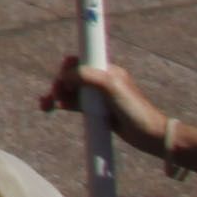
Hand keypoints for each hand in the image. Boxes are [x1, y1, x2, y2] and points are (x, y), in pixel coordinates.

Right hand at [44, 56, 166, 153]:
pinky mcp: (97, 111)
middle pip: (72, 76)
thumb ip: (87, 76)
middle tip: (53, 96)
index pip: (81, 60)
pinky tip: (54, 108)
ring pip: (71, 91)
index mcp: (107, 70)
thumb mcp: (111, 86)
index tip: (62, 79)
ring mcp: (98, 97)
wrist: (150, 136)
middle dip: (59, 83)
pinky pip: (74, 104)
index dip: (68, 67)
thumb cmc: (135, 109)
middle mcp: (101, 81)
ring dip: (56, 95)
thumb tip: (64, 75)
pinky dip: (62, 104)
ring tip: (45, 105)